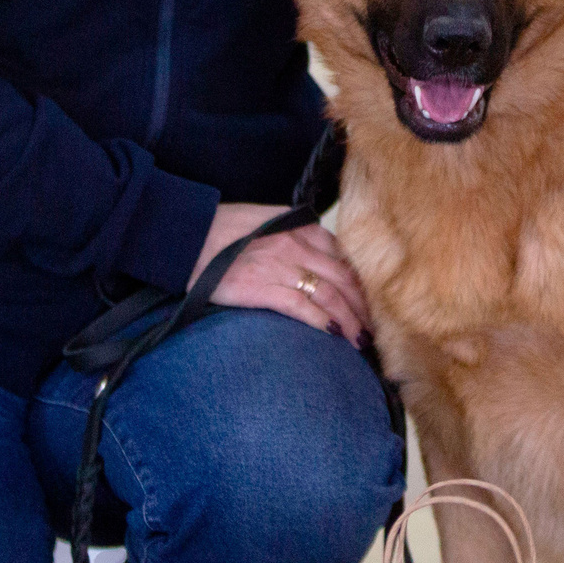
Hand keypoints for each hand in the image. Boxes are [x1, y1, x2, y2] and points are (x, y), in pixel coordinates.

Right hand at [192, 202, 371, 345]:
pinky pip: (302, 307)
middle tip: (375, 328)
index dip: (364, 283)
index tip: (373, 302)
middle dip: (364, 306)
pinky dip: (322, 321)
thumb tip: (324, 257)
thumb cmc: (225, 231)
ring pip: (330, 294)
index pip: (345, 257)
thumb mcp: (270, 222)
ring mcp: (280, 266)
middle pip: (344, 278)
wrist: (188, 237)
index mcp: (301, 228)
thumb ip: (298, 235)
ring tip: (360, 340)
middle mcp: (296, 245)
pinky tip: (334, 334)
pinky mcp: (261, 287)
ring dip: (350, 319)